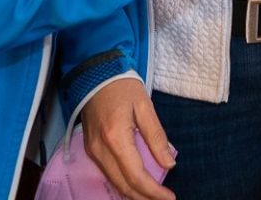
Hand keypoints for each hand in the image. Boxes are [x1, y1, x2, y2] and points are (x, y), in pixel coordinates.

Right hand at [82, 78, 175, 199]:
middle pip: (123, 185)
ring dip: (133, 194)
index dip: (154, 192)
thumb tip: (169, 164)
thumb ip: (156, 136)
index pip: (136, 176)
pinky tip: (136, 186)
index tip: (170, 198)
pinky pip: (107, 174)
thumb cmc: (122, 86)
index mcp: (116, 138)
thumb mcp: (145, 106)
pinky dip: (123, 184)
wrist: (94, 72)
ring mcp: (92, 151)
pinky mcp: (90, 149)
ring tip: (153, 196)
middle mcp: (100, 150)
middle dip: (145, 198)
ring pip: (114, 183)